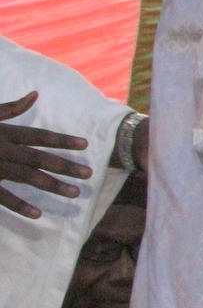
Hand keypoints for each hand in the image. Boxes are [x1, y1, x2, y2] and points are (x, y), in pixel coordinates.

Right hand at [0, 91, 92, 218]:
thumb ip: (10, 108)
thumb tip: (35, 95)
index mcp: (3, 132)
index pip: (39, 135)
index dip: (62, 140)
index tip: (86, 144)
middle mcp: (0, 148)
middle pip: (39, 158)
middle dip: (65, 165)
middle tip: (89, 174)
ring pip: (26, 177)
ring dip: (51, 185)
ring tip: (74, 193)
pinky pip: (1, 196)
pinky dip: (19, 205)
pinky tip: (37, 213)